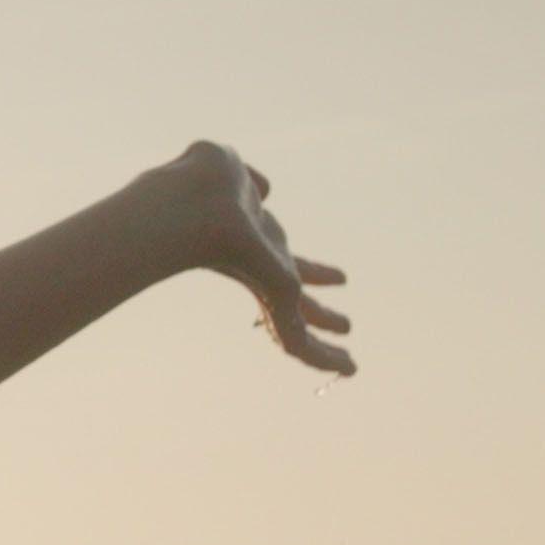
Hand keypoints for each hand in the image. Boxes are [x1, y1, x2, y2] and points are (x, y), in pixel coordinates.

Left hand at [141, 140, 354, 376]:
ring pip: (297, 332)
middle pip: (298, 299)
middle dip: (322, 312)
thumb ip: (246, 181)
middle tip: (347, 326)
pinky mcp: (275, 302)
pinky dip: (324, 359)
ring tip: (349, 366)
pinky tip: (349, 372)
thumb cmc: (199, 180)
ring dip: (325, 349)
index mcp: (255, 239)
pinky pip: (299, 343)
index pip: (290, 263)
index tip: (341, 278)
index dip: (316, 272)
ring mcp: (268, 287)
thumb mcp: (227, 172)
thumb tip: (260, 187)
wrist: (195, 198)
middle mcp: (262, 267)